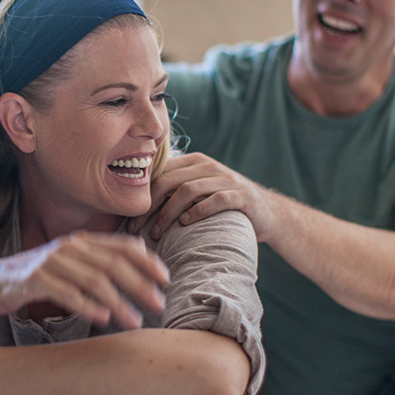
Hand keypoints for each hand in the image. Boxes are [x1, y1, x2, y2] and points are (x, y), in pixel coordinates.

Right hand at [0, 232, 167, 329]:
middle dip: (139, 285)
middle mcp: (69, 247)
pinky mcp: (35, 280)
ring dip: (118, 303)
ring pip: (94, 281)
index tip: (165, 280)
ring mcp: (51, 262)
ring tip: (134, 321)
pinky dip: (87, 306)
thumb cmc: (38, 275)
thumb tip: (141, 248)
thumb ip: (103, 255)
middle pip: (113, 264)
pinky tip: (103, 319)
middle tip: (158, 304)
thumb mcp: (71, 259)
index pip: (122, 246)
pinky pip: (67, 294)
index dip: (146, 261)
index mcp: (81, 241)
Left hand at [130, 152, 268, 240]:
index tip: (127, 220)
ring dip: (168, 213)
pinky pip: (215, 199)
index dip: (141, 196)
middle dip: (149, 206)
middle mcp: (208, 167)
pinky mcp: (241, 195)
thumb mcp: (198, 192)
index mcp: (194, 163)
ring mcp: (226, 179)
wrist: (267, 211)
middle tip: (137, 229)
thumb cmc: (223, 205)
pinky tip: (185, 223)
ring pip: (188, 190)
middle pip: (169, 181)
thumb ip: (174, 191)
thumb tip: (136, 208)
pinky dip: (197, 211)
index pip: (159, 173)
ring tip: (158, 232)